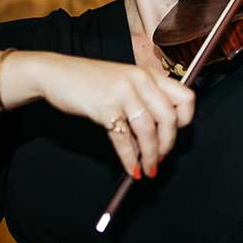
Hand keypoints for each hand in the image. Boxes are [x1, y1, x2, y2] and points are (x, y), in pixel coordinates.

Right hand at [32, 54, 194, 177]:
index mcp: (150, 74)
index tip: (176, 133)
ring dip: (150, 155)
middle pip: (169, 117)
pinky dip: (129, 159)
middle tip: (161, 157)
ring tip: (148, 169)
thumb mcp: (125, 83)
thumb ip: (144, 102)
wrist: (56, 74)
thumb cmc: (92, 82)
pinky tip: (131, 169)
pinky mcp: (105, 107)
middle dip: (168, 143)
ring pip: (148, 130)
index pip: (186, 97)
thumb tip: (158, 139)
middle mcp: (140, 80)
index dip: (185, 120)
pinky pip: (123, 139)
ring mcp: (123, 92)